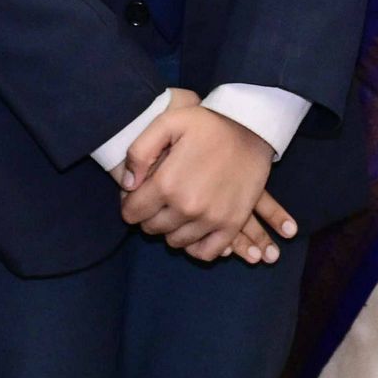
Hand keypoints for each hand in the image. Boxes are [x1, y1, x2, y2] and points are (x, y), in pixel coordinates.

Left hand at [118, 93, 295, 264]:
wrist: (250, 130)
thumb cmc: (206, 124)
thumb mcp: (166, 123)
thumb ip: (139, 153)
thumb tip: (127, 185)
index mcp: (167, 183)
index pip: (132, 212)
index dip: (129, 203)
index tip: (136, 194)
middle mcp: (187, 207)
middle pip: (151, 228)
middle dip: (147, 215)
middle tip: (156, 199)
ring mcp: (211, 220)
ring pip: (175, 241)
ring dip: (170, 229)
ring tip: (175, 209)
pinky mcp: (231, 225)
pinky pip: (205, 253)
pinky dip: (194, 247)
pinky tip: (192, 229)